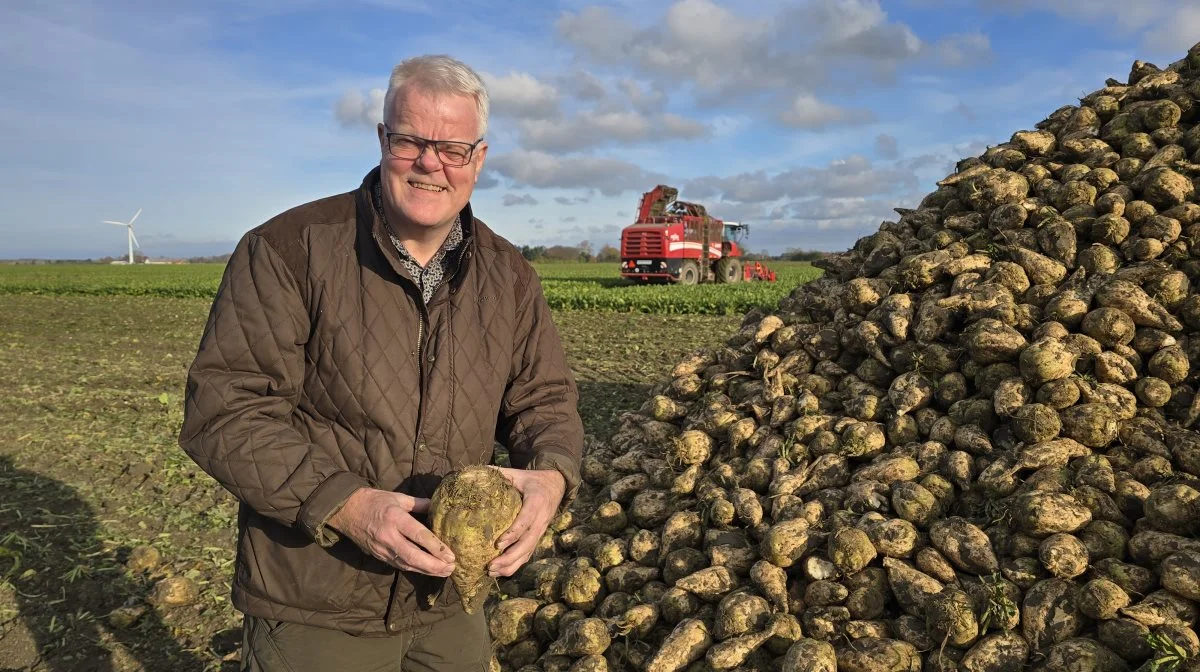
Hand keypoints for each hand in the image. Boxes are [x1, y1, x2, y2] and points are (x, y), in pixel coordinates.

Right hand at [329, 488, 454, 576]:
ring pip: (407, 564)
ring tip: (444, 572)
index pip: (419, 535)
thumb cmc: (373, 501)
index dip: (436, 547)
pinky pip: (399, 565)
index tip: (451, 555)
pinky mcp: (378, 555)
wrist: (345, 511)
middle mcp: (389, 536)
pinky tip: (427, 571)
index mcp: (395, 518)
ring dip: (427, 571)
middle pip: (414, 556)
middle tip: (451, 568)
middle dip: (434, 565)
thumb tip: (437, 506)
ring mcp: (382, 548)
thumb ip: (419, 503)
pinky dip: (414, 569)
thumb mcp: (397, 497)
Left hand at [487, 467, 564, 577]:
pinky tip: (501, 571)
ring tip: (492, 572)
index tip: (497, 544)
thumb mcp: (517, 473)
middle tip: (490, 566)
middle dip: (509, 557)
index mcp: (536, 502)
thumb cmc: (530, 479)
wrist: (555, 485)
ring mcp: (541, 531)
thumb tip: (472, 473)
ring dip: (511, 565)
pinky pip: (528, 554)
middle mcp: (541, 520)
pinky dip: (516, 565)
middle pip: (527, 543)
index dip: (512, 534)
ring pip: (528, 552)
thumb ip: (497, 473)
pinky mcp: (538, 537)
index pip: (525, 521)